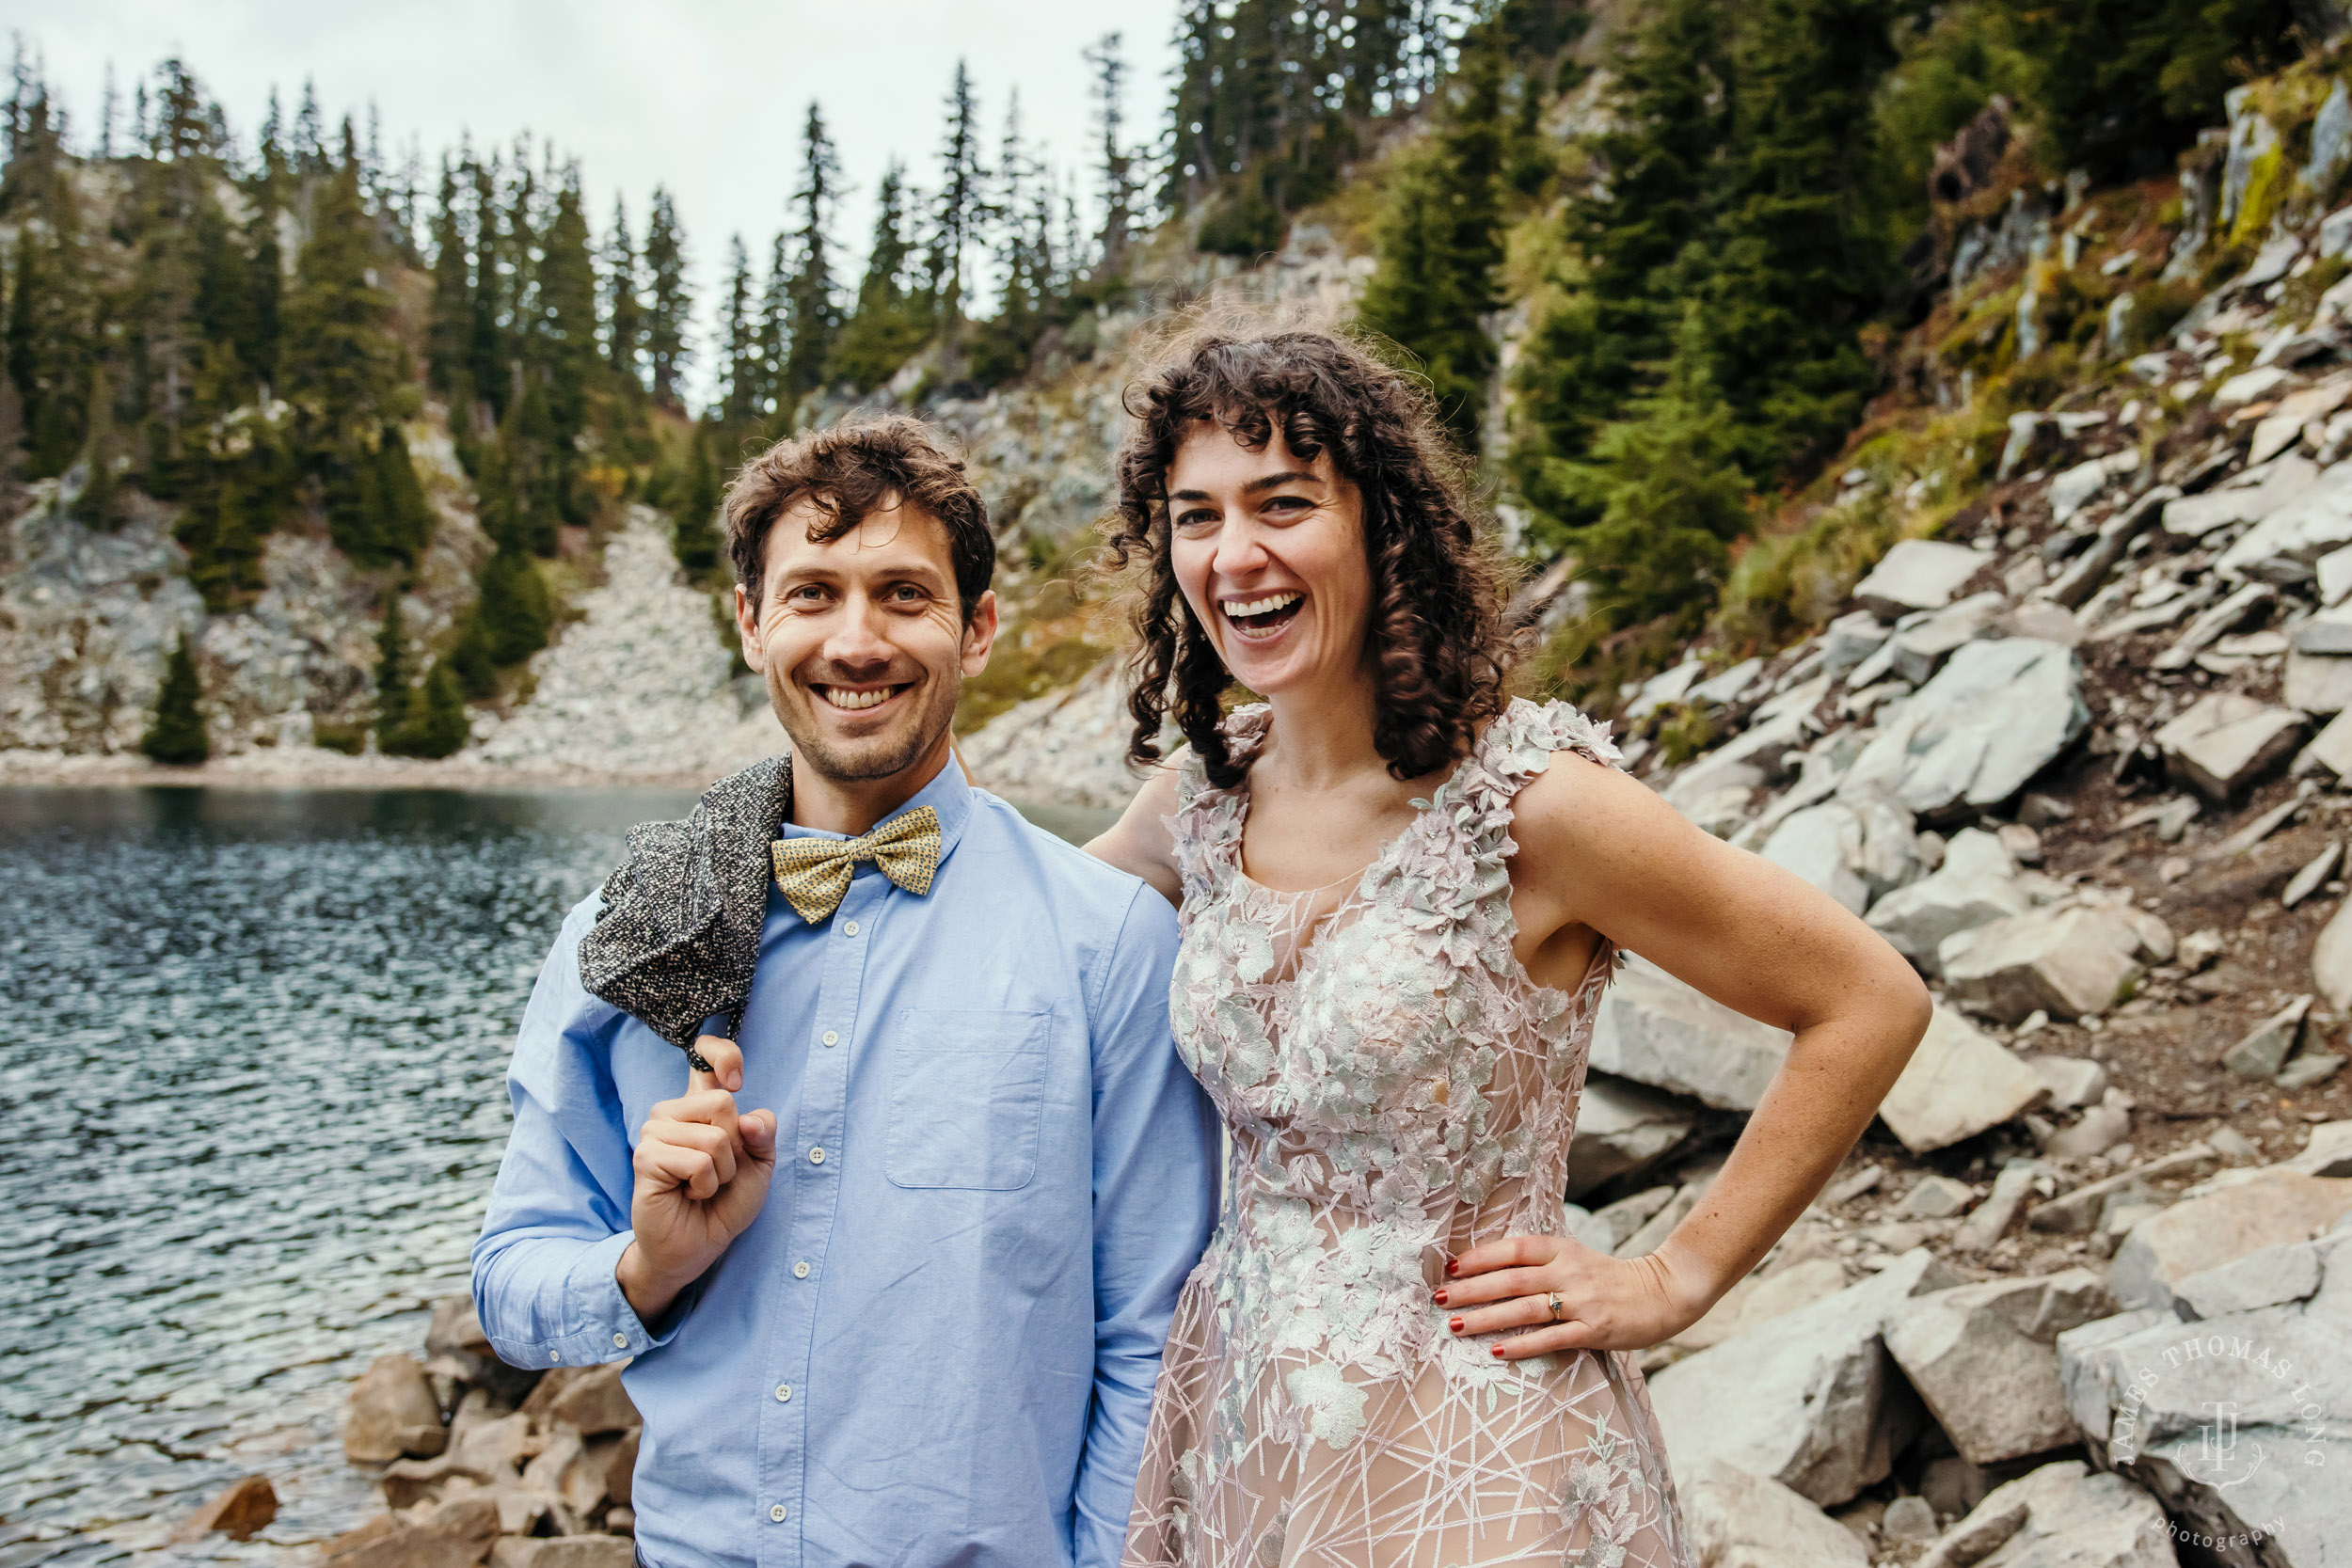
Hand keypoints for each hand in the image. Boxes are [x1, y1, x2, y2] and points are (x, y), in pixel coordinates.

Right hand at [616, 1036, 777, 1323]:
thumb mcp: (759, 1165)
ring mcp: (655, 1133)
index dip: (724, 1055)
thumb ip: (763, 1134)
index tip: (737, 1079)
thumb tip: (750, 1119)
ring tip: (703, 1186)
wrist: (698, 1246)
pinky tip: (690, 1194)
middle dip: (736, 1148)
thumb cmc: (724, 1203)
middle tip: (718, 1172)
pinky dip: (706, 1184)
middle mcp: (672, 1112)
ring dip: (722, 1171)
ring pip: (715, 1136)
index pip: (705, 1056)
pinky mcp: (646, 1158)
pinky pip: (699, 1161)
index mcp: (698, 1105)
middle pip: (723, 1103)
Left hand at [1434, 1232, 1711, 1360]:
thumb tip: (1491, 1268)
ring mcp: (1581, 1302)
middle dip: (1471, 1289)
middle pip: (1511, 1279)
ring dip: (1487, 1318)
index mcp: (1562, 1250)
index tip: (1451, 1266)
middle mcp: (1569, 1272)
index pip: (1514, 1249)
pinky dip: (1523, 1345)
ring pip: (1525, 1309)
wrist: (1663, 1292)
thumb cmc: (1609, 1277)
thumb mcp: (1575, 1257)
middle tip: (1439, 1299)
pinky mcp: (1593, 1330)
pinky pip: (1551, 1339)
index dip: (1481, 1256)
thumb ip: (1540, 1261)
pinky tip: (1497, 1351)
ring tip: (1457, 1326)